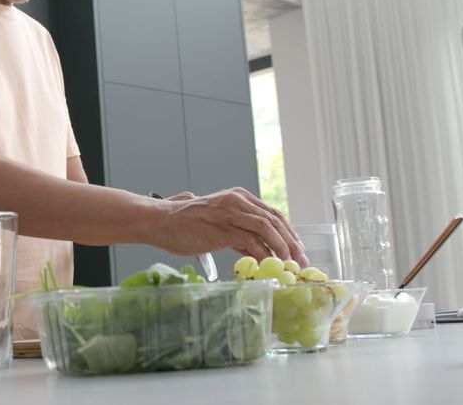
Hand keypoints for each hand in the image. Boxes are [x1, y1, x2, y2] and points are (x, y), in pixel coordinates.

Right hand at [149, 188, 308, 265]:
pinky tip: (269, 265)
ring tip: (290, 265)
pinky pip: (250, 241)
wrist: (161, 221)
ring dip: (283, 249)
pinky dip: (264, 254)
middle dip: (292, 243)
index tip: (298, 250)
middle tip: (301, 262)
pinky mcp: (221, 228)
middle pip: (275, 221)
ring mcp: (229, 213)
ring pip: (267, 228)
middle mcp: (237, 201)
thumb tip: (260, 253)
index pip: (273, 214)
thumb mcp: (219, 226)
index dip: (289, 233)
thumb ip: (240, 236)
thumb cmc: (186, 225)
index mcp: (239, 197)